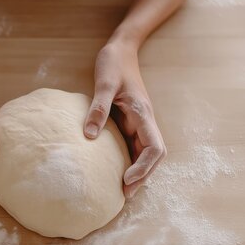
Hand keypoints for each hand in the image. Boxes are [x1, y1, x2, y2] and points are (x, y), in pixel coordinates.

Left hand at [83, 42, 165, 198]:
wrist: (121, 49)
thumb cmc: (114, 63)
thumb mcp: (103, 83)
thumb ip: (98, 108)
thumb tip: (89, 136)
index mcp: (143, 114)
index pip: (155, 147)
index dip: (144, 167)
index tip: (127, 179)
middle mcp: (145, 121)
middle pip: (153, 156)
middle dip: (143, 177)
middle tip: (124, 195)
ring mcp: (139, 123)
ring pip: (145, 153)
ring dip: (138, 172)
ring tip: (121, 190)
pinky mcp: (130, 122)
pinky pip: (134, 146)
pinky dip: (130, 161)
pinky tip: (116, 172)